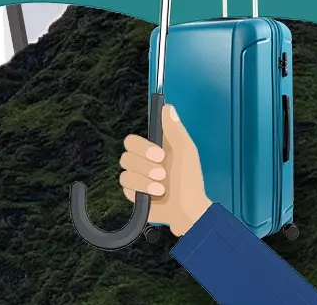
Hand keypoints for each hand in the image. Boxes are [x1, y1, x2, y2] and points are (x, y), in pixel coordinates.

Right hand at [119, 104, 211, 235]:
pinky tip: (156, 194)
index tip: (160, 153)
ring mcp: (136, 178)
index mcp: (152, 150)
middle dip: (145, 165)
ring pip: (125, 172)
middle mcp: (142, 163)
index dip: (142, 146)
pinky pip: (127, 187)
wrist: (188, 209)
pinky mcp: (132, 193)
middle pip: (126, 155)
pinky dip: (144, 190)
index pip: (131, 140)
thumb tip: (167, 107)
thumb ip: (174, 129)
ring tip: (162, 186)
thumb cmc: (190, 181)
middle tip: (163, 172)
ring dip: (147, 179)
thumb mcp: (185, 151)